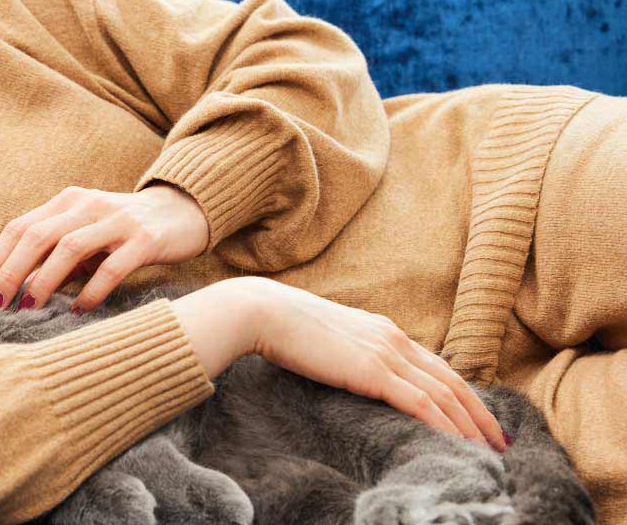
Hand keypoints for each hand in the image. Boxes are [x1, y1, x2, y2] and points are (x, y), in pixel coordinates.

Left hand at [0, 184, 208, 311]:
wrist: (182, 213)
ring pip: (69, 248)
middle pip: (38, 235)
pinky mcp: (145, 239)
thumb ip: (55, 256)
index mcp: (68, 201)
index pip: (21, 226)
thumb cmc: (123, 232)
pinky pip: (112, 267)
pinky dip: (90, 291)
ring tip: (29, 308)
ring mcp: (117, 220)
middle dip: (12, 271)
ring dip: (44, 281)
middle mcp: (88, 204)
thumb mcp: (86, 237)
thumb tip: (17, 289)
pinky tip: (78, 310)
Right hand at [204, 277, 508, 451]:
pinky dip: (444, 424)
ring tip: (489, 452)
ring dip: (471, 425)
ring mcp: (385, 353)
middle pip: (453, 380)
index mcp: (385, 331)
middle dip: (480, 415)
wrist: (264, 312)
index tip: (477, 420)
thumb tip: (348, 370)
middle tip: (500, 443)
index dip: (463, 394)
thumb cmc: (283, 326)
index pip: (436, 366)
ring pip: (444, 394)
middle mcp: (394, 339)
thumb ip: (347, 353)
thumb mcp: (327, 339)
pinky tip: (458, 443)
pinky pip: (420, 402)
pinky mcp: (372, 370)